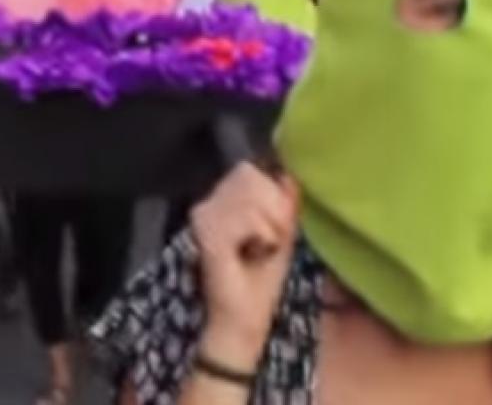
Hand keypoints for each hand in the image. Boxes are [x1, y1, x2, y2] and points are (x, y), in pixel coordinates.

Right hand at [190, 163, 299, 364]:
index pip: (248, 170)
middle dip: (274, 207)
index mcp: (221, 203)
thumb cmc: (259, 283)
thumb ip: (284, 206)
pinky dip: (261, 235)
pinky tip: (251, 253)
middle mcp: (206, 204)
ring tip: (261, 248)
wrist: (241, 322)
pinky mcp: (206, 234)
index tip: (276, 227)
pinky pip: (247, 217)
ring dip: (270, 224)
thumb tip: (288, 176)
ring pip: (250, 192)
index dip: (272, 192)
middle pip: (249, 175)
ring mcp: (203, 217)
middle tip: (270, 240)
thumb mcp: (281, 238)